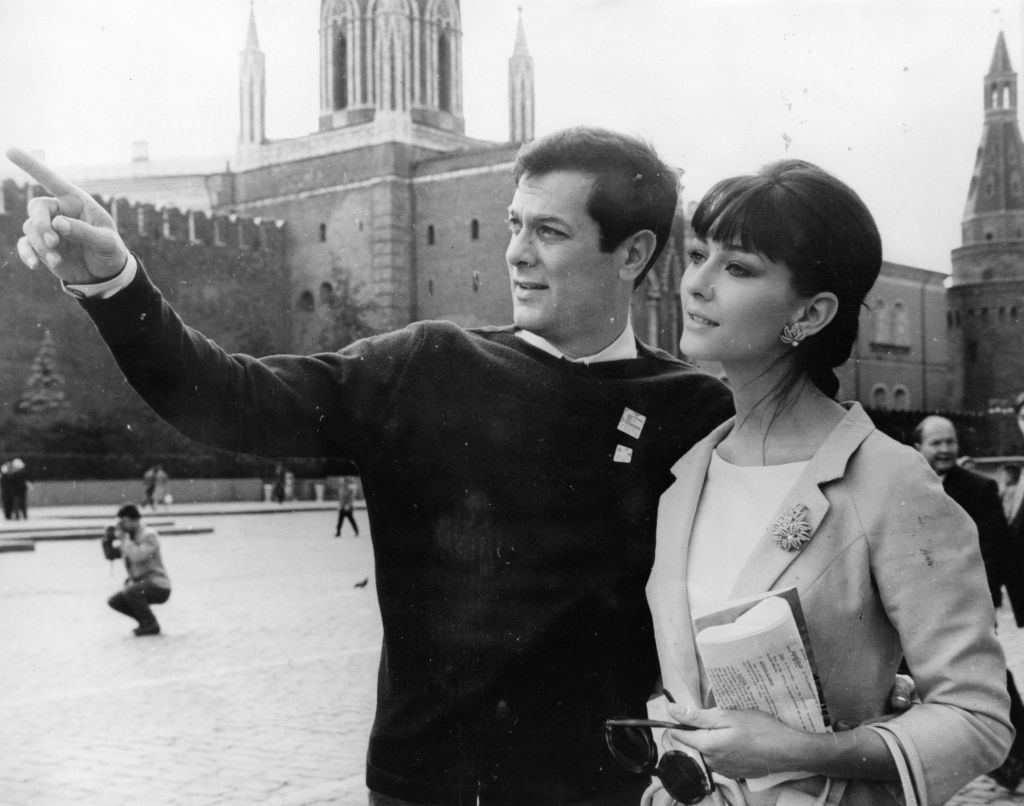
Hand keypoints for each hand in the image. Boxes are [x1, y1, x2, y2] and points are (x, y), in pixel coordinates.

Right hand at [6, 147, 128, 283]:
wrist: (105, 274)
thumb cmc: (109, 251)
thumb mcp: (106, 242)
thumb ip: (85, 232)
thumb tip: (58, 224)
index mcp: (76, 202)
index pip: (52, 180)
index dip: (32, 166)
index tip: (10, 150)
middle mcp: (59, 211)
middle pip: (37, 208)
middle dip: (41, 224)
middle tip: (53, 242)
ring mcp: (48, 228)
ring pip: (31, 228)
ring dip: (41, 245)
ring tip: (57, 261)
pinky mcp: (41, 246)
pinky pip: (25, 245)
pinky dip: (27, 254)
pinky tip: (35, 265)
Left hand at [665, 703, 804, 780]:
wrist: (786, 750)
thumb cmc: (759, 729)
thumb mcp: (727, 716)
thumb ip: (697, 716)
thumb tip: (672, 711)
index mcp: (707, 746)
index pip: (678, 735)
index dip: (679, 721)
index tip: (690, 711)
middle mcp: (711, 762)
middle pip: (694, 742)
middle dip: (701, 729)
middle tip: (722, 717)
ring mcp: (723, 770)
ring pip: (707, 750)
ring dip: (714, 738)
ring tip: (733, 729)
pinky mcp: (733, 773)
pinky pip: (720, 758)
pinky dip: (725, 748)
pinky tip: (740, 741)